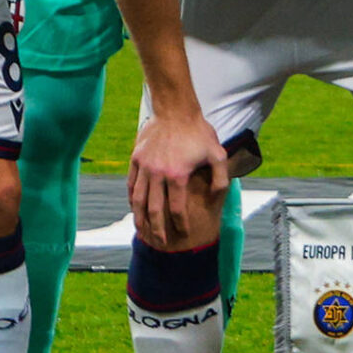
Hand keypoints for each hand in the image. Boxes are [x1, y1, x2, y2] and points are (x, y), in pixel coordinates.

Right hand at [128, 111, 227, 250]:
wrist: (175, 110)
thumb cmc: (199, 132)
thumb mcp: (218, 153)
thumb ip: (220, 178)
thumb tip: (216, 197)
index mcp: (178, 175)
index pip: (176, 208)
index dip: (180, 224)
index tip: (182, 234)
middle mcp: (158, 174)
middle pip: (154, 209)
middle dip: (157, 229)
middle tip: (161, 242)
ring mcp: (144, 166)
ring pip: (139, 199)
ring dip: (140, 217)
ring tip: (142, 230)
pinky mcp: (136, 159)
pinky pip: (132, 183)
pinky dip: (132, 198)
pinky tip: (135, 208)